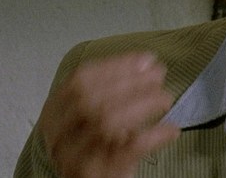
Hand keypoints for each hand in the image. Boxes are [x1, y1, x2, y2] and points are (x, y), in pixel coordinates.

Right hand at [38, 52, 180, 177]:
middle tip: (159, 75)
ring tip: (165, 99)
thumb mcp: (89, 119)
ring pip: (107, 121)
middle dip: (130, 81)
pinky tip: (171, 129)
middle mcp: (59, 135)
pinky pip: (129, 150)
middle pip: (92, 98)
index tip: (146, 59)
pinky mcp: (97, 176)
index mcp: (54, 113)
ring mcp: (75, 158)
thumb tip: (146, 65)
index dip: (115, 65)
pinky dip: (154, 135)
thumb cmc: (94, 149)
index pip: (80, 80)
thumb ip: (106, 93)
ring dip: (143, 104)